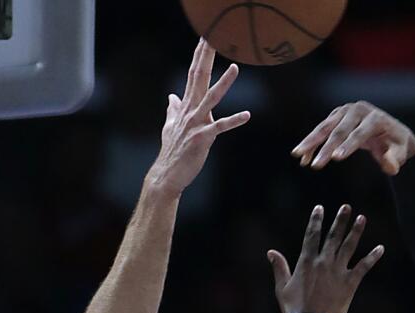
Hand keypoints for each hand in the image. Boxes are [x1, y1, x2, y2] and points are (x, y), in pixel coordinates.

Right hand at [146, 39, 251, 193]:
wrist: (167, 174)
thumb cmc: (173, 151)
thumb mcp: (171, 127)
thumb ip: (173, 110)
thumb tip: (171, 97)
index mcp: (186, 106)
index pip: (193, 74)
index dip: (199, 55)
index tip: (205, 37)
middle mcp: (190, 110)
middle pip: (199, 77)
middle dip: (207, 57)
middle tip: (213, 37)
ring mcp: (196, 124)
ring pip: (211, 98)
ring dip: (224, 83)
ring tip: (235, 67)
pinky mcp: (203, 139)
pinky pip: (220, 127)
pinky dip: (234, 120)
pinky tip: (247, 114)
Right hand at [269, 205, 383, 312]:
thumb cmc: (293, 309)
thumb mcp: (282, 287)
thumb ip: (279, 267)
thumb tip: (271, 252)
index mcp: (306, 262)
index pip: (312, 235)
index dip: (316, 220)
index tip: (319, 208)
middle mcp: (323, 263)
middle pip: (333, 236)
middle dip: (340, 220)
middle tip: (346, 207)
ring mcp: (338, 272)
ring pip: (349, 246)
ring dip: (356, 231)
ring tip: (362, 218)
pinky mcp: (350, 284)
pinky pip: (364, 267)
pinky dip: (373, 257)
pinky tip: (381, 248)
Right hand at [290, 101, 414, 174]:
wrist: (391, 130)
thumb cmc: (396, 144)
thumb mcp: (400, 152)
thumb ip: (395, 159)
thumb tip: (391, 167)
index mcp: (375, 118)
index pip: (359, 133)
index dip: (347, 146)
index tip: (335, 159)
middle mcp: (358, 110)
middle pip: (339, 130)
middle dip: (325, 149)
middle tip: (315, 165)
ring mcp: (345, 111)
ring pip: (325, 127)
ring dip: (311, 142)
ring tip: (297, 155)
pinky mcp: (337, 115)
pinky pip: (322, 130)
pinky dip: (312, 143)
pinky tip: (302, 157)